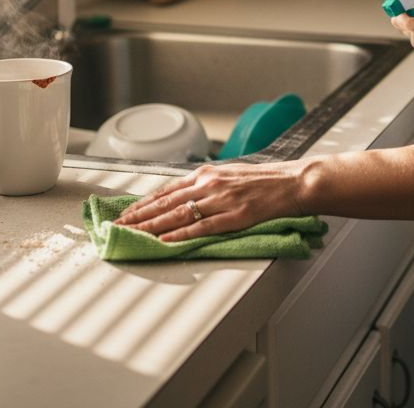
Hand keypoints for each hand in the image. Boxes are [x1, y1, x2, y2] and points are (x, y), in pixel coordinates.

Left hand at [113, 160, 303, 240]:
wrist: (294, 182)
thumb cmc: (266, 181)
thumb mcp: (230, 176)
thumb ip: (208, 185)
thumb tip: (187, 197)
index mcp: (207, 174)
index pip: (167, 190)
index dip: (144, 203)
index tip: (126, 212)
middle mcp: (210, 184)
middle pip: (167, 203)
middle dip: (140, 215)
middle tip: (119, 225)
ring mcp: (222, 201)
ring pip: (179, 214)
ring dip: (153, 225)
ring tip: (133, 233)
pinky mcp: (235, 217)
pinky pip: (203, 227)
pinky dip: (182, 234)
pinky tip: (166, 239)